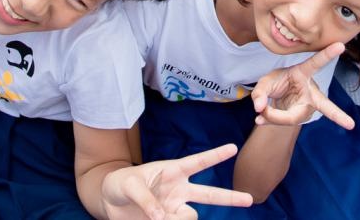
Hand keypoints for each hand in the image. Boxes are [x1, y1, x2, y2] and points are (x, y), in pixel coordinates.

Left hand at [101, 144, 252, 219]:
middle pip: (210, 195)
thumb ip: (145, 198)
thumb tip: (160, 217)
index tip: (233, 147)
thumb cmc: (120, 184)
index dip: (215, 155)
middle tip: (250, 199)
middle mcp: (179, 190)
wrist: (109, 202)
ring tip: (156, 217)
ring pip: (190, 218)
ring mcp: (175, 208)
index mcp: (172, 171)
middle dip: (230, 197)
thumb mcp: (128, 184)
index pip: (197, 162)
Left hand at [251, 43, 352, 127]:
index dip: (327, 54)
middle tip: (351, 124)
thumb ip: (259, 93)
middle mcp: (310, 92)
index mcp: (303, 74)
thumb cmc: (277, 84)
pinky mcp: (301, 118)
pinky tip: (260, 119)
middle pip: (325, 105)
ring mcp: (307, 107)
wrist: (276, 97)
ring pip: (292, 118)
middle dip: (337, 115)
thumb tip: (259, 108)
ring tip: (260, 112)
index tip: (340, 45)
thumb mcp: (264, 83)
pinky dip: (269, 120)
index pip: (315, 63)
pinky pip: (284, 122)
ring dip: (273, 115)